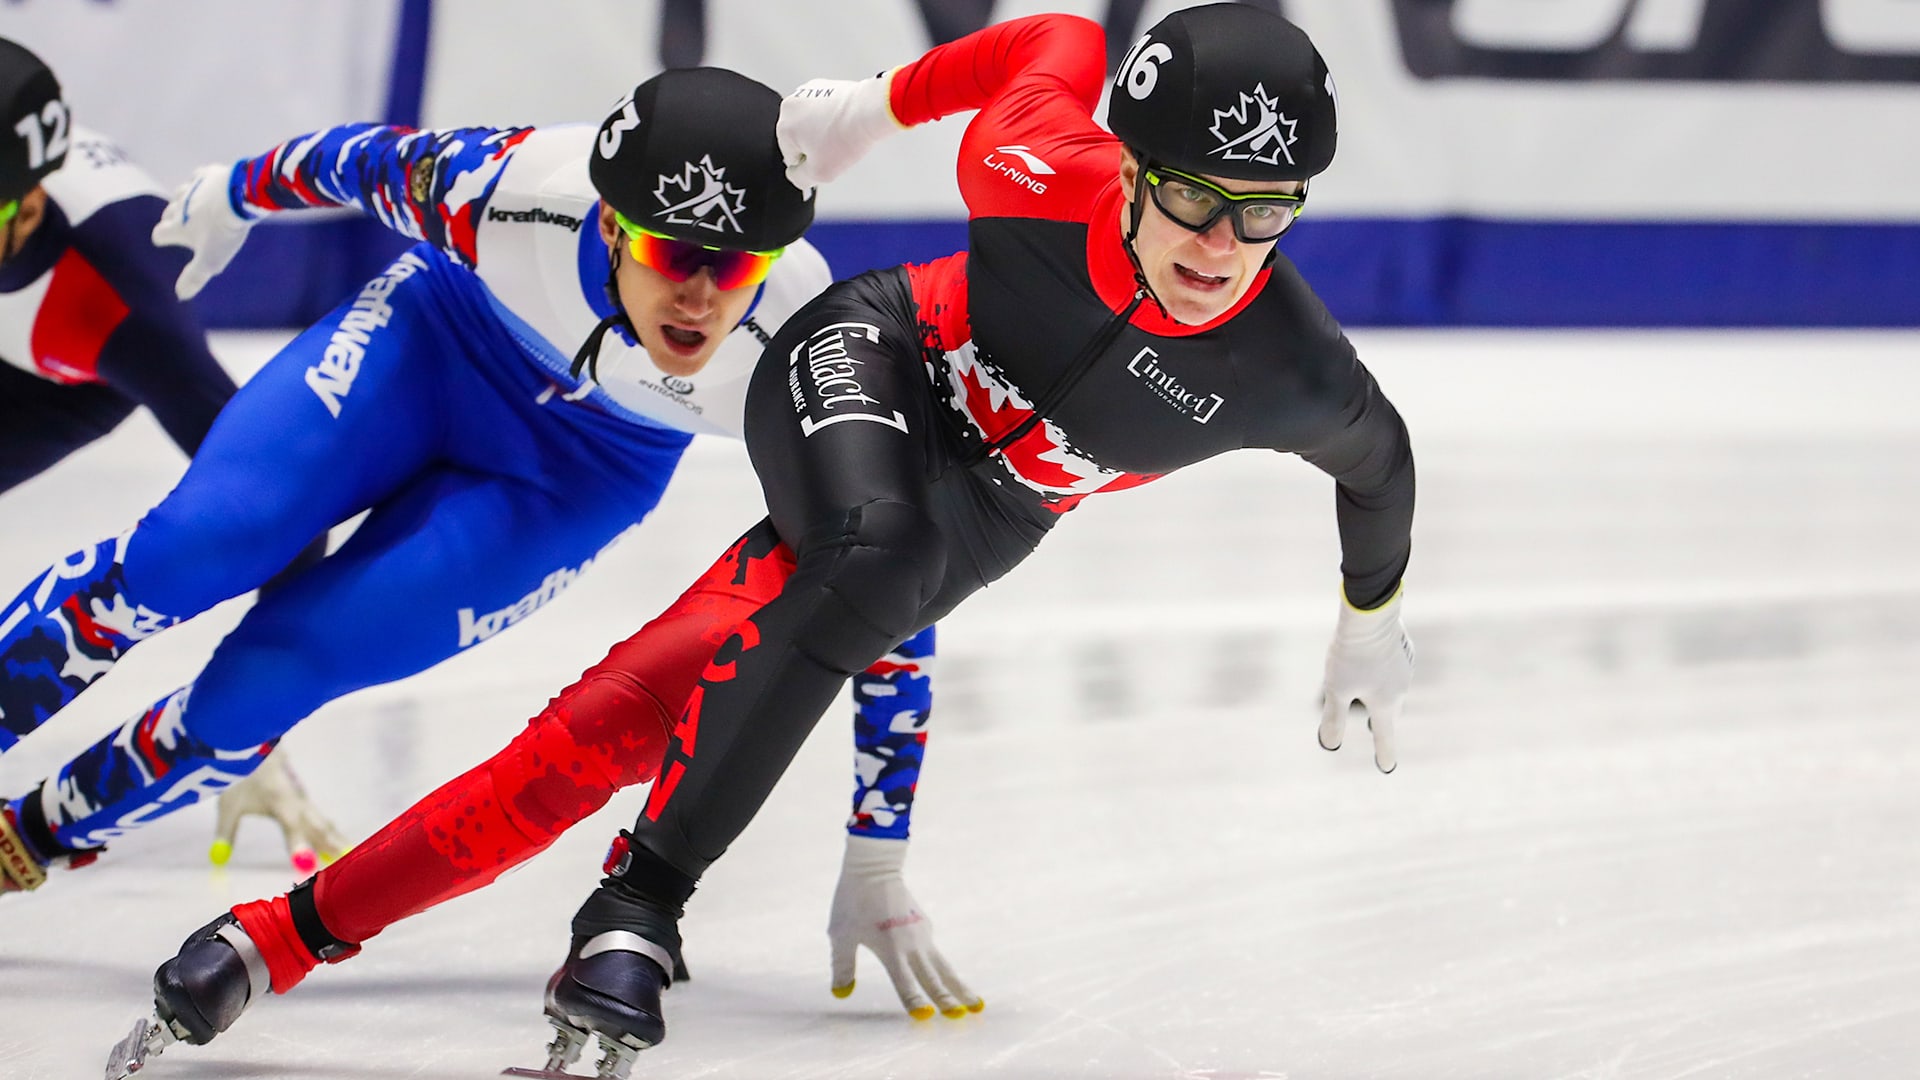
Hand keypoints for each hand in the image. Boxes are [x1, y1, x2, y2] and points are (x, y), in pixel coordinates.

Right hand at [151, 163, 255, 298]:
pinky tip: (210, 186)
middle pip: (168, 213)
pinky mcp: (208, 174)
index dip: (164, 238)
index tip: (168, 241)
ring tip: (198, 208)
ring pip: (181, 194)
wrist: (239, 197)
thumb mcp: (210, 261)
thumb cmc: (223, 231)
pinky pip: (200, 176)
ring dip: (186, 201)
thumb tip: (180, 295)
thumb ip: (194, 278)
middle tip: (187, 226)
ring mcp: (193, 188)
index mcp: (177, 226)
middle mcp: (179, 205)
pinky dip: (202, 182)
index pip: (159, 234)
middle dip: (174, 219)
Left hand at [211, 750, 349, 872]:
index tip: (306, 866)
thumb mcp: (229, 806)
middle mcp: (298, 803)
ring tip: (348, 854)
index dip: (300, 847)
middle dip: (331, 844)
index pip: (293, 828)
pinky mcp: (303, 799)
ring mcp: (303, 800)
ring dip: (335, 838)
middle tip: (346, 860)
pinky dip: (329, 833)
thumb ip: (226, 832)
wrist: (255, 747)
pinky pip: (319, 819)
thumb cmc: (243, 776)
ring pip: (322, 822)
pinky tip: (335, 842)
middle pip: (318, 826)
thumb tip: (218, 860)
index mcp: (280, 803)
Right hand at [778, 72, 901, 190]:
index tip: (826, 159)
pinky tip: (846, 122)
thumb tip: (796, 173)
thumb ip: (800, 178)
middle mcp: (791, 105)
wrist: (870, 110)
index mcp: (784, 127)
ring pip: (813, 123)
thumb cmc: (847, 136)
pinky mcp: (825, 86)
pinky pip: (825, 110)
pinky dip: (834, 117)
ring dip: (825, 131)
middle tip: (836, 147)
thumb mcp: (819, 173)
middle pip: (800, 138)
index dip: (810, 163)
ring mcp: (808, 92)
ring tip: (843, 134)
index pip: (791, 158)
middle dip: (816, 146)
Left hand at [827, 835, 981, 1019]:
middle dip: (949, 1000)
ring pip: (944, 968)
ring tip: (976, 1005)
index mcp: (891, 950)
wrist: (875, 866)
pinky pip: (935, 953)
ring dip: (960, 987)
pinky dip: (943, 970)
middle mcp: (912, 945)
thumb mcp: (841, 935)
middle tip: (963, 1017)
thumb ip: (842, 966)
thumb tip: (841, 994)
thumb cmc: (853, 901)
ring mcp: (922, 934)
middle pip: (934, 978)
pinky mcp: (924, 925)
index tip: (927, 1016)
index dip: (915, 1002)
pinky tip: (942, 977)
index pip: (905, 983)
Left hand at [1318, 586, 1413, 773]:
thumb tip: (1329, 744)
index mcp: (1385, 703)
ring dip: (1383, 696)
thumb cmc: (1352, 654)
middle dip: (1383, 722)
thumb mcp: (1337, 689)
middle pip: (1390, 711)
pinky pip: (1393, 668)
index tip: (1386, 767)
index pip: (1384, 736)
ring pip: (1393, 688)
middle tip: (1376, 730)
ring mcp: (1405, 668)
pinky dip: (1384, 673)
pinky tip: (1377, 663)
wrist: (1371, 614)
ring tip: (1373, 698)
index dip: (1384, 753)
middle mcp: (1400, 688)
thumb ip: (1334, 718)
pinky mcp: (1403, 650)